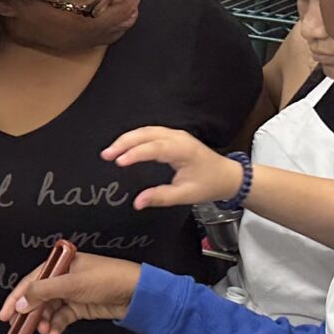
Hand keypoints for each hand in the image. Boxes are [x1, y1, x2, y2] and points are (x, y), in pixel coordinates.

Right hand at [0, 251, 141, 333]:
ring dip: (42, 322)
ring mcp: (72, 293)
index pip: (30, 281)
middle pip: (37, 297)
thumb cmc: (110, 278)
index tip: (5, 314)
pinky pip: (60, 318)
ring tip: (42, 331)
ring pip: (48, 309)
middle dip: (28, 313)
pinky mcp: (79, 306)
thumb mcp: (71, 284)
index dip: (15, 298)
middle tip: (18, 328)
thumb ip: (42, 292)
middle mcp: (63, 277)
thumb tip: (20, 301)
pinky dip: (55, 326)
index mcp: (60, 264)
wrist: (137, 294)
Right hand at [104, 126, 243, 210]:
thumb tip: (137, 202)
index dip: (134, 154)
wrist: (227, 176)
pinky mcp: (174, 137)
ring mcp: (176, 135)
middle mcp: (178, 138)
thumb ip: (160, 197)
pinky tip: (125, 145)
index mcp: (182, 150)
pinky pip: (151, 132)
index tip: (117, 162)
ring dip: (128, 139)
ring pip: (147, 131)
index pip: (153, 148)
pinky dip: (136, 138)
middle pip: (146, 133)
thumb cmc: (209, 185)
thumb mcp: (186, 195)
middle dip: (124, 142)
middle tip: (106, 154)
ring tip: (110, 151)